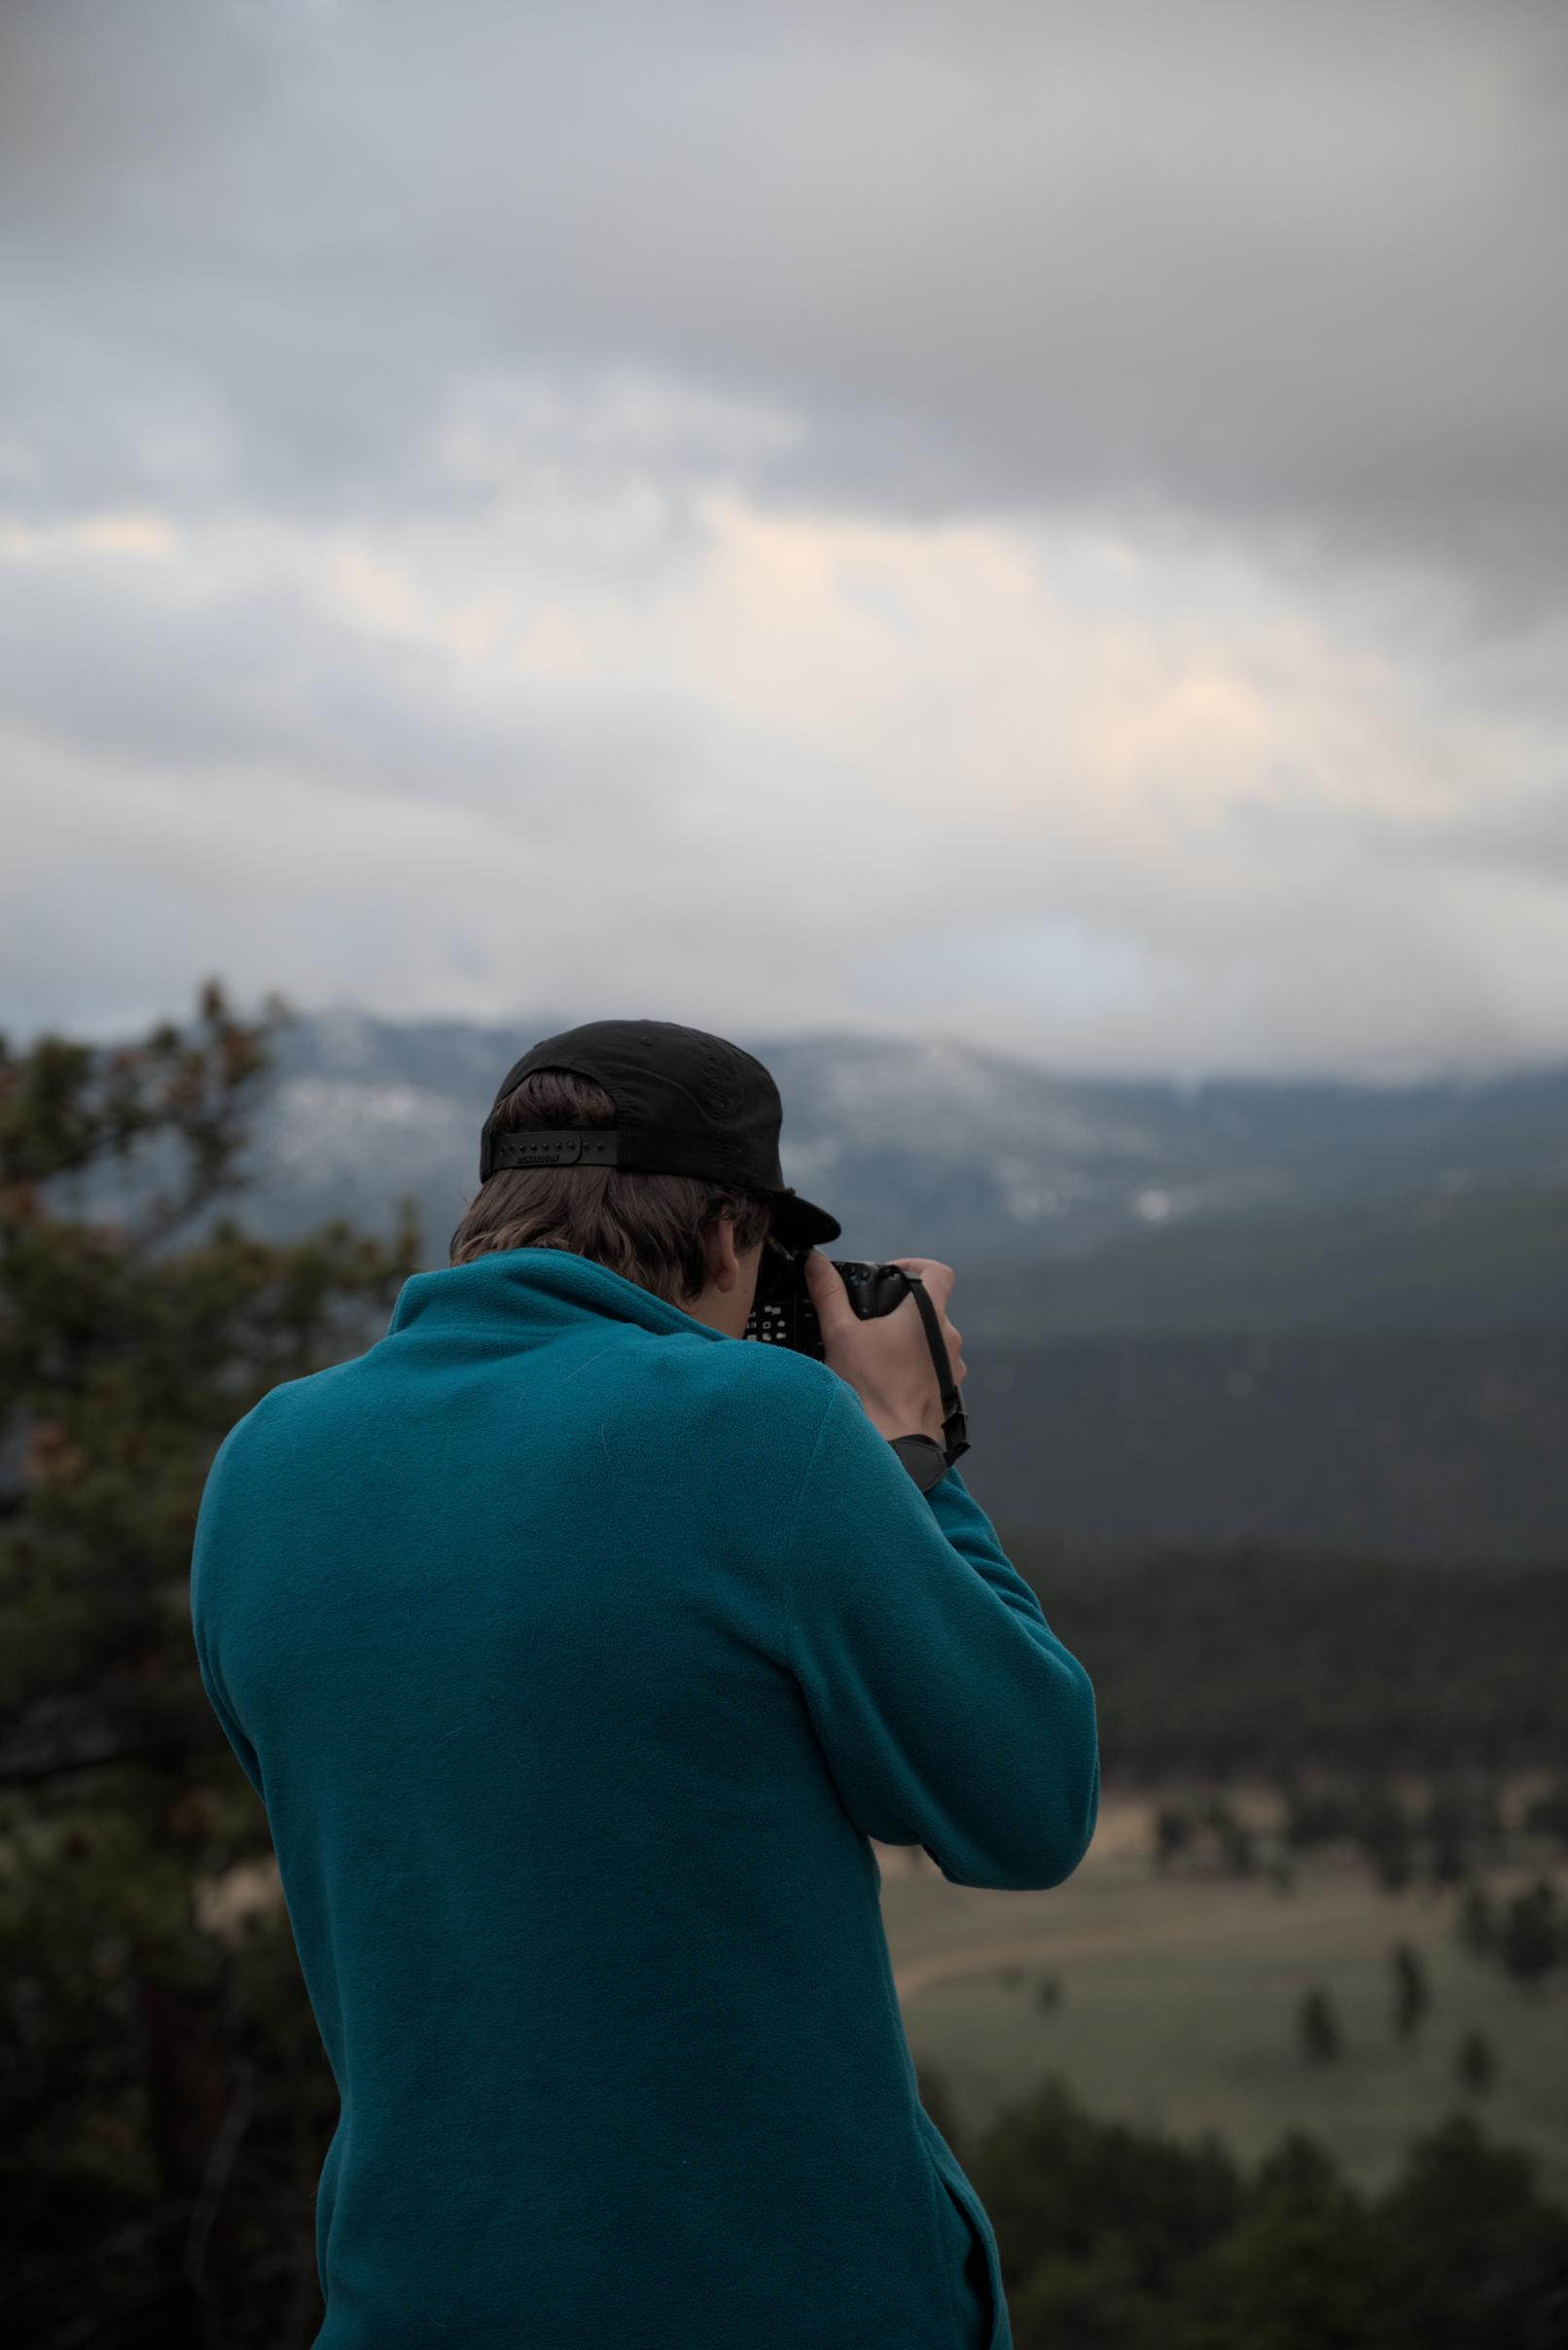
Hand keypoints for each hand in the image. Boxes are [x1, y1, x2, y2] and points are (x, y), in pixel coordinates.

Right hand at [803, 1252, 966, 1445]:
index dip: (916, 1265)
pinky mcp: (948, 1390)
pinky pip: (935, 1367)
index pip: (939, 1271)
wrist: (893, 1444)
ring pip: (933, 1339)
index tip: (893, 1275)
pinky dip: (915, 1365)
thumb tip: (817, 1264)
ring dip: (909, 1340)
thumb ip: (829, 1293)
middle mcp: (948, 1337)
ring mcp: (952, 1366)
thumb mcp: (840, 1333)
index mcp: (928, 1314)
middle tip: (873, 1321)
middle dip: (902, 1310)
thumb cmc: (870, 1390)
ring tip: (878, 1353)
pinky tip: (889, 1378)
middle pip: (931, 1307)